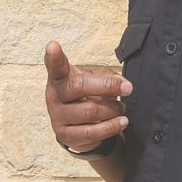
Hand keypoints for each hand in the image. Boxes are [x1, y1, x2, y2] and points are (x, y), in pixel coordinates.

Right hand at [44, 39, 132, 153]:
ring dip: (112, 109)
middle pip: (78, 86)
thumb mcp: (95, 81)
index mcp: (60, 77)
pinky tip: (121, 122)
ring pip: (89, 111)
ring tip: (121, 108)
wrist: (77, 127)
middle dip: (106, 86)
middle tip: (128, 88)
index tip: (53, 46)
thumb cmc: (86, 96)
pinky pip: (91, 132)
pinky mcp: (65, 135)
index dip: (54, 56)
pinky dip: (111, 126)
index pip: (55, 65)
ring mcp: (57, 116)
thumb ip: (108, 77)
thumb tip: (123, 84)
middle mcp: (54, 95)